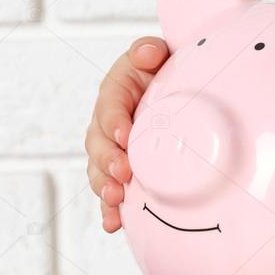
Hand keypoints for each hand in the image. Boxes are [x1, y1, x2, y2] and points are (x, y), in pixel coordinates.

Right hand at [85, 37, 169, 231]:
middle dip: (107, 161)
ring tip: (114, 200)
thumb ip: (148, 51)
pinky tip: (113, 224)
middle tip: (122, 174)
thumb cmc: (164, 72)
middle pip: (98, 144)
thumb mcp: (155, 55)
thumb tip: (148, 54)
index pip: (109, 107)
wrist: (176, 90)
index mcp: (115, 93)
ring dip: (104, 188)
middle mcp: (107, 124)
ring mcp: (112, 150)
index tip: (125, 135)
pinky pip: (110, 190)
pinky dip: (109, 209)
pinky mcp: (121, 171)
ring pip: (99, 171)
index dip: (114, 122)